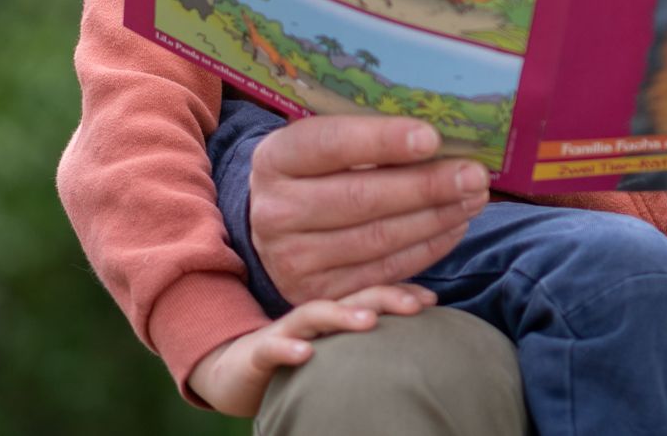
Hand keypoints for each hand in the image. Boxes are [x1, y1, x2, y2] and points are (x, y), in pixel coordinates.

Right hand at [188, 284, 436, 415]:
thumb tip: (419, 349)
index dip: (402, 295)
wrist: (235, 372)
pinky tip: (305, 353)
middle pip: (353, 297)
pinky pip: (273, 347)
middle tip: (416, 307)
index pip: (374, 295)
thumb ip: (370, 345)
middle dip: (386, 297)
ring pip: (316, 314)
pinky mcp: (258, 352)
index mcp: (337, 314)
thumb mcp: (338, 352)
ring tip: (369, 322)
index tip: (431, 302)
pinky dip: (289, 348)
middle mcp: (316, 316)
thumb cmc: (298, 362)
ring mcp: (287, 330)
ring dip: (343, 315)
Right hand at [250, 115, 489, 303]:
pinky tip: (453, 227)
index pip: (332, 145)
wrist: (278, 224)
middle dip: (427, 186)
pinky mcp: (316, 294)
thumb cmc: (318, 170)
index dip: (383, 141)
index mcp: (276, 159)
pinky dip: (426, 250)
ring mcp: (292, 259)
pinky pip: (384, 272)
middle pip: (361, 198)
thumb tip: (437, 139)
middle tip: (474, 176)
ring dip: (436, 219)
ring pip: (378, 239)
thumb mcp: (327, 142)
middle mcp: (275, 212)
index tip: (431, 138)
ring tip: (473, 199)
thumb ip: (370, 138)